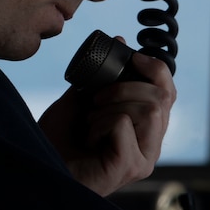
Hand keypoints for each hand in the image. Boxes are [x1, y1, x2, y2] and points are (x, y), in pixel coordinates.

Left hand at [37, 42, 174, 195]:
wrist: (40, 166)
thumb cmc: (59, 140)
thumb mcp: (82, 100)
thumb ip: (103, 76)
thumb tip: (121, 42)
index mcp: (146, 129)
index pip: (169, 93)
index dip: (155, 69)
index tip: (132, 57)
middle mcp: (151, 146)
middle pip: (162, 98)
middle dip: (126, 87)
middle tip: (95, 99)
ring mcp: (143, 159)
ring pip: (149, 110)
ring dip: (110, 106)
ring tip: (90, 122)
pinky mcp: (129, 167)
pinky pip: (123, 124)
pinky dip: (100, 123)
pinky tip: (88, 139)